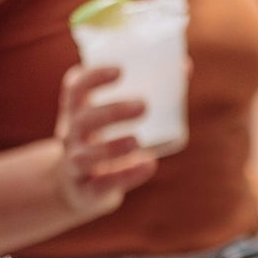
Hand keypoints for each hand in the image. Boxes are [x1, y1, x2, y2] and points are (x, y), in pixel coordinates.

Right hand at [54, 63, 158, 217]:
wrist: (75, 188)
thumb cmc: (102, 140)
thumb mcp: (111, 118)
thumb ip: (145, 92)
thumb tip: (185, 66)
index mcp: (76, 112)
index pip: (75, 88)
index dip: (93, 77)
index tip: (120, 70)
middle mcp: (71, 136)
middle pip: (82, 120)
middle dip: (112, 112)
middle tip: (143, 106)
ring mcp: (75, 165)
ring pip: (85, 156)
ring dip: (111, 147)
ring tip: (137, 140)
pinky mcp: (85, 191)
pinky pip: (101, 185)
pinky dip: (125, 175)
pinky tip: (148, 165)